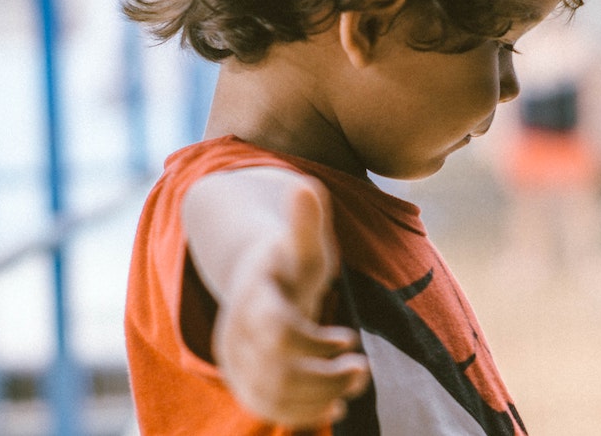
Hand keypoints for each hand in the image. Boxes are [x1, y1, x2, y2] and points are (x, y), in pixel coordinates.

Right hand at [210, 176, 370, 427]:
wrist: (257, 280)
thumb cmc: (289, 261)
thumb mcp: (302, 243)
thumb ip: (305, 223)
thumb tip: (306, 187)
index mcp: (252, 298)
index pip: (277, 331)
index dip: (315, 342)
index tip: (350, 338)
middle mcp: (237, 334)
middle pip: (277, 371)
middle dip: (325, 377)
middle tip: (363, 369)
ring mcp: (237, 361)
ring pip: (273, 396)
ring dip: (319, 397)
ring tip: (355, 382)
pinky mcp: (245, 382)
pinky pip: (269, 409)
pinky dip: (303, 414)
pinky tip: (336, 408)